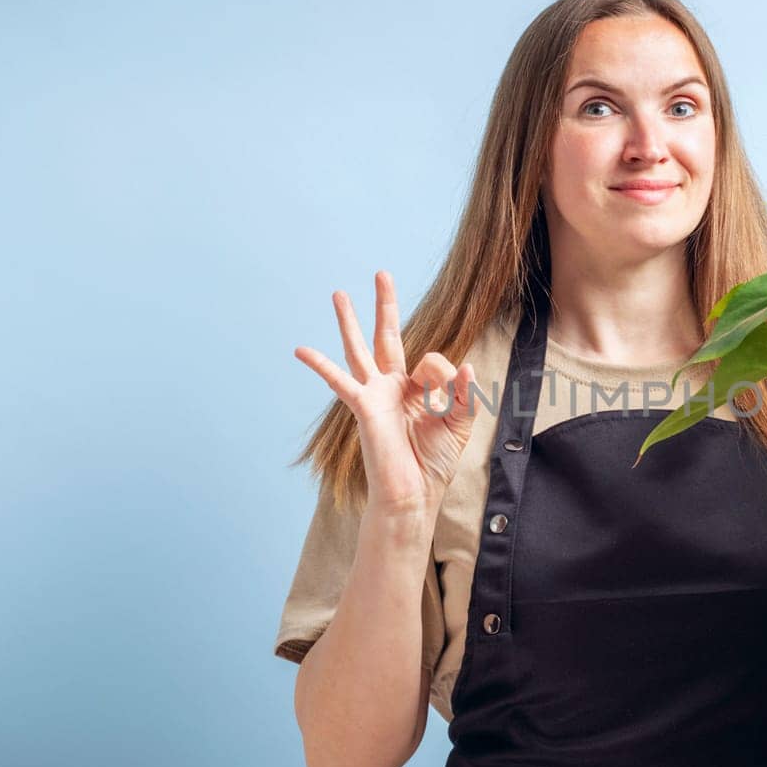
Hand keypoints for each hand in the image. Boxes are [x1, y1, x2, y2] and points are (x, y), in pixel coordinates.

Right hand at [294, 270, 478, 513]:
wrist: (414, 493)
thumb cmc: (435, 461)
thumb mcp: (459, 422)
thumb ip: (464, 393)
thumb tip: (466, 365)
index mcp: (417, 389)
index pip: (432, 359)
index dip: (445, 375)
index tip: (444, 401)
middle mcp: (393, 386)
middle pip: (387, 336)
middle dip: (385, 306)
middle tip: (382, 273)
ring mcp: (375, 394)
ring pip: (360, 348)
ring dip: (349, 320)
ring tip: (339, 293)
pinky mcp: (363, 407)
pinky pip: (339, 380)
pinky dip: (320, 364)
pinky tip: (300, 348)